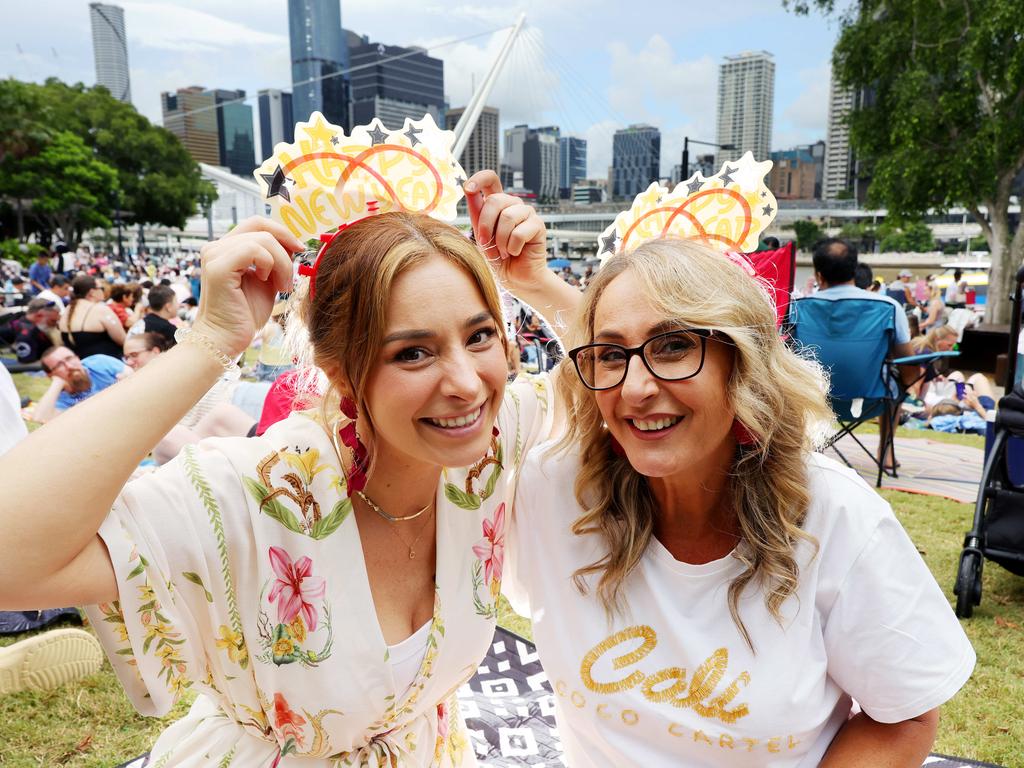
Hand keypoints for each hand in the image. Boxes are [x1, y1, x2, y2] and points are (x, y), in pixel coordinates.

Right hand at [191, 218, 300, 357]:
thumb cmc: (246, 314)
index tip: (299, 249)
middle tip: (293, 272)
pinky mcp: (218, 267)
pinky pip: (254, 250)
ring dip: (282, 262)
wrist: (227, 340)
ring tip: (282, 286)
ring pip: (262, 239)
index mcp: (226, 248)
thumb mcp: (268, 281)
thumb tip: (292, 244)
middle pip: (260, 225)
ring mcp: (214, 255)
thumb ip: (275, 261)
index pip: (256, 223)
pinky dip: (270, 264)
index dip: (281, 231)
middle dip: (285, 245)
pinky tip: (268, 282)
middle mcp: (216, 247)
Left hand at [464, 171, 548, 290]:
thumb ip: (477, 214)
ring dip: (500, 240)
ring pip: (507, 216)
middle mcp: (513, 205)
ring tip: (503, 252)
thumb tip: (468, 189)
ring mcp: (527, 214)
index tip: (467, 188)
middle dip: (485, 224)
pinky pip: (520, 232)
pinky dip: (513, 247)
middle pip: (495, 199)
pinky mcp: (538, 225)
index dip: (479, 179)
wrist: (515, 279)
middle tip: (485, 243)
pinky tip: (515, 253)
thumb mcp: (481, 236)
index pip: (491, 179)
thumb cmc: (497, 259)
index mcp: (497, 204)